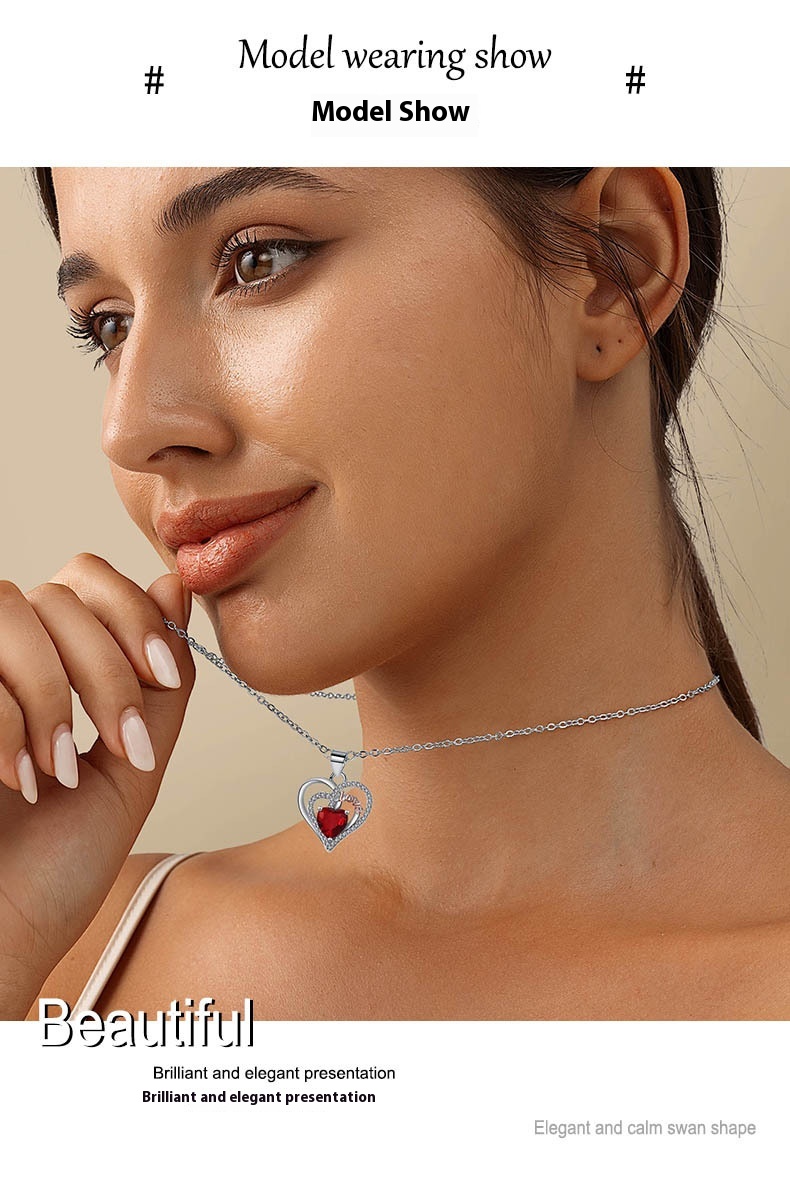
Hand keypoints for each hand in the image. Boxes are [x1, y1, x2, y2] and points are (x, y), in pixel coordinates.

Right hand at [0, 554, 194, 1016]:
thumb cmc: (55, 871)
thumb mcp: (131, 767)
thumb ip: (159, 682)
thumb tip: (174, 585)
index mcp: (44, 667)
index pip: (84, 577)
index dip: (132, 613)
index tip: (165, 676)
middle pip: (57, 594)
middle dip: (107, 668)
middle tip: (124, 744)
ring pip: (10, 609)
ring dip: (54, 691)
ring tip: (62, 768)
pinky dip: (8, 725)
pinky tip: (20, 780)